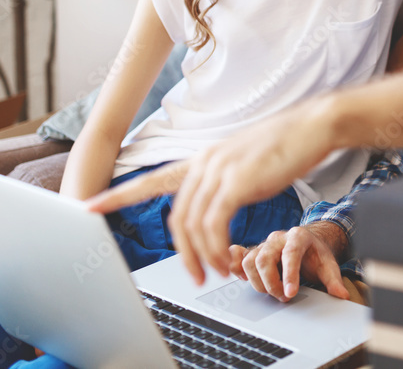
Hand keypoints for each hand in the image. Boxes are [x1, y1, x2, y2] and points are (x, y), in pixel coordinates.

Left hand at [85, 96, 337, 286]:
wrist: (313, 126)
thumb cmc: (287, 144)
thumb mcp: (246, 162)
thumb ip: (226, 181)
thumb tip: (220, 204)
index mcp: (203, 158)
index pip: (151, 179)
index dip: (118, 195)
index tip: (89, 206)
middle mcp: (204, 162)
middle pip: (176, 217)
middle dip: (183, 253)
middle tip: (197, 275)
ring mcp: (218, 170)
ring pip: (192, 225)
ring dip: (202, 256)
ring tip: (218, 271)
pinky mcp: (236, 182)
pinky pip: (213, 225)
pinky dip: (216, 248)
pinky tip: (227, 258)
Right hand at [229, 224, 348, 301]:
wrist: (307, 242)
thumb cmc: (316, 254)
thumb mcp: (329, 265)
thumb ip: (334, 280)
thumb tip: (341, 295)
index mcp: (298, 236)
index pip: (291, 253)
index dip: (289, 274)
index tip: (290, 293)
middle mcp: (278, 237)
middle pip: (264, 258)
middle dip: (271, 283)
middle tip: (283, 297)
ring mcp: (264, 244)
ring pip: (249, 261)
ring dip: (257, 282)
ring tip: (272, 292)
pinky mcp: (254, 252)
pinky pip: (239, 257)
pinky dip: (235, 267)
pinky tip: (242, 278)